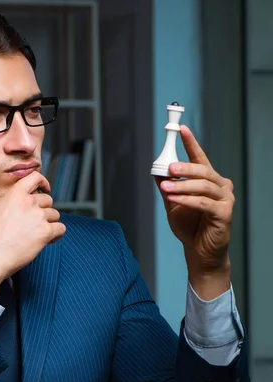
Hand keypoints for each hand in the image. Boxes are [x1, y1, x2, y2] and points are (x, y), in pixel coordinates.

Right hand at [0, 165, 65, 297]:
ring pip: (54, 215)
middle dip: (43, 210)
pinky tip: (46, 240)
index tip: (46, 188)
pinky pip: (61, 229)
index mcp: (15, 194)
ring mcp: (39, 218)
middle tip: (32, 222)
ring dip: (49, 223)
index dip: (43, 182)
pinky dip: (56, 234)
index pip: (36, 178)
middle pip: (47, 200)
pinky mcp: (45, 233)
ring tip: (36, 233)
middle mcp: (29, 203)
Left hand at [156, 125, 233, 296]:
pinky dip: (187, 200)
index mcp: (208, 180)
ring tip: (165, 187)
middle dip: (185, 167)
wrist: (199, 250)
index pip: (200, 158)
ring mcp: (225, 199)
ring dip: (182, 186)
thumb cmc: (189, 226)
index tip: (182, 130)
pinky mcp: (225, 213)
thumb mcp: (173, 202)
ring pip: (203, 186)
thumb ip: (167, 186)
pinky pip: (204, 203)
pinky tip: (174, 199)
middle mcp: (220, 186)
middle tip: (169, 166)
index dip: (191, 143)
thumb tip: (156, 170)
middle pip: (203, 171)